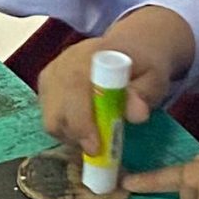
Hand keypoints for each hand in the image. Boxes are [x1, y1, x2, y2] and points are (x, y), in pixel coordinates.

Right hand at [40, 39, 170, 152]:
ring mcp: (51, 76)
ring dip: (72, 136)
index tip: (97, 147)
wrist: (129, 49)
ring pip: (51, 120)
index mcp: (90, 56)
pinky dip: (67, 132)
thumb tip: (137, 115)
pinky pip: (50, 120)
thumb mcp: (153, 78)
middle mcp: (63, 64)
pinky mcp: (46, 88)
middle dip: (76, 137)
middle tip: (100, 149)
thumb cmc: (142, 66)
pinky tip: (87, 128)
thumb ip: (144, 94)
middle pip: (56, 111)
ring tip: (97, 135)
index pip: (74, 89)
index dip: (82, 122)